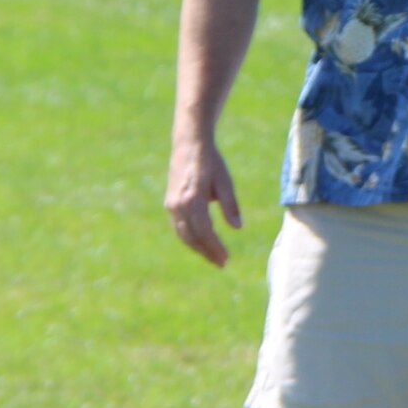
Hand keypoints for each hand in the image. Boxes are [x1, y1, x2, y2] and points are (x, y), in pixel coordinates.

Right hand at [165, 135, 242, 267]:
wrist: (189, 143)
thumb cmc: (211, 161)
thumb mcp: (225, 181)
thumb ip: (230, 205)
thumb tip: (237, 228)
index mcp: (192, 199)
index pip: (204, 231)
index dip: (215, 247)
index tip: (227, 258)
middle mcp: (178, 204)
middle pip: (192, 237)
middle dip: (207, 252)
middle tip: (223, 264)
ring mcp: (171, 204)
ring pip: (183, 234)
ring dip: (198, 248)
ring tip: (214, 258)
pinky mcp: (170, 203)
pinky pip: (179, 227)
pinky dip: (190, 238)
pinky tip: (202, 244)